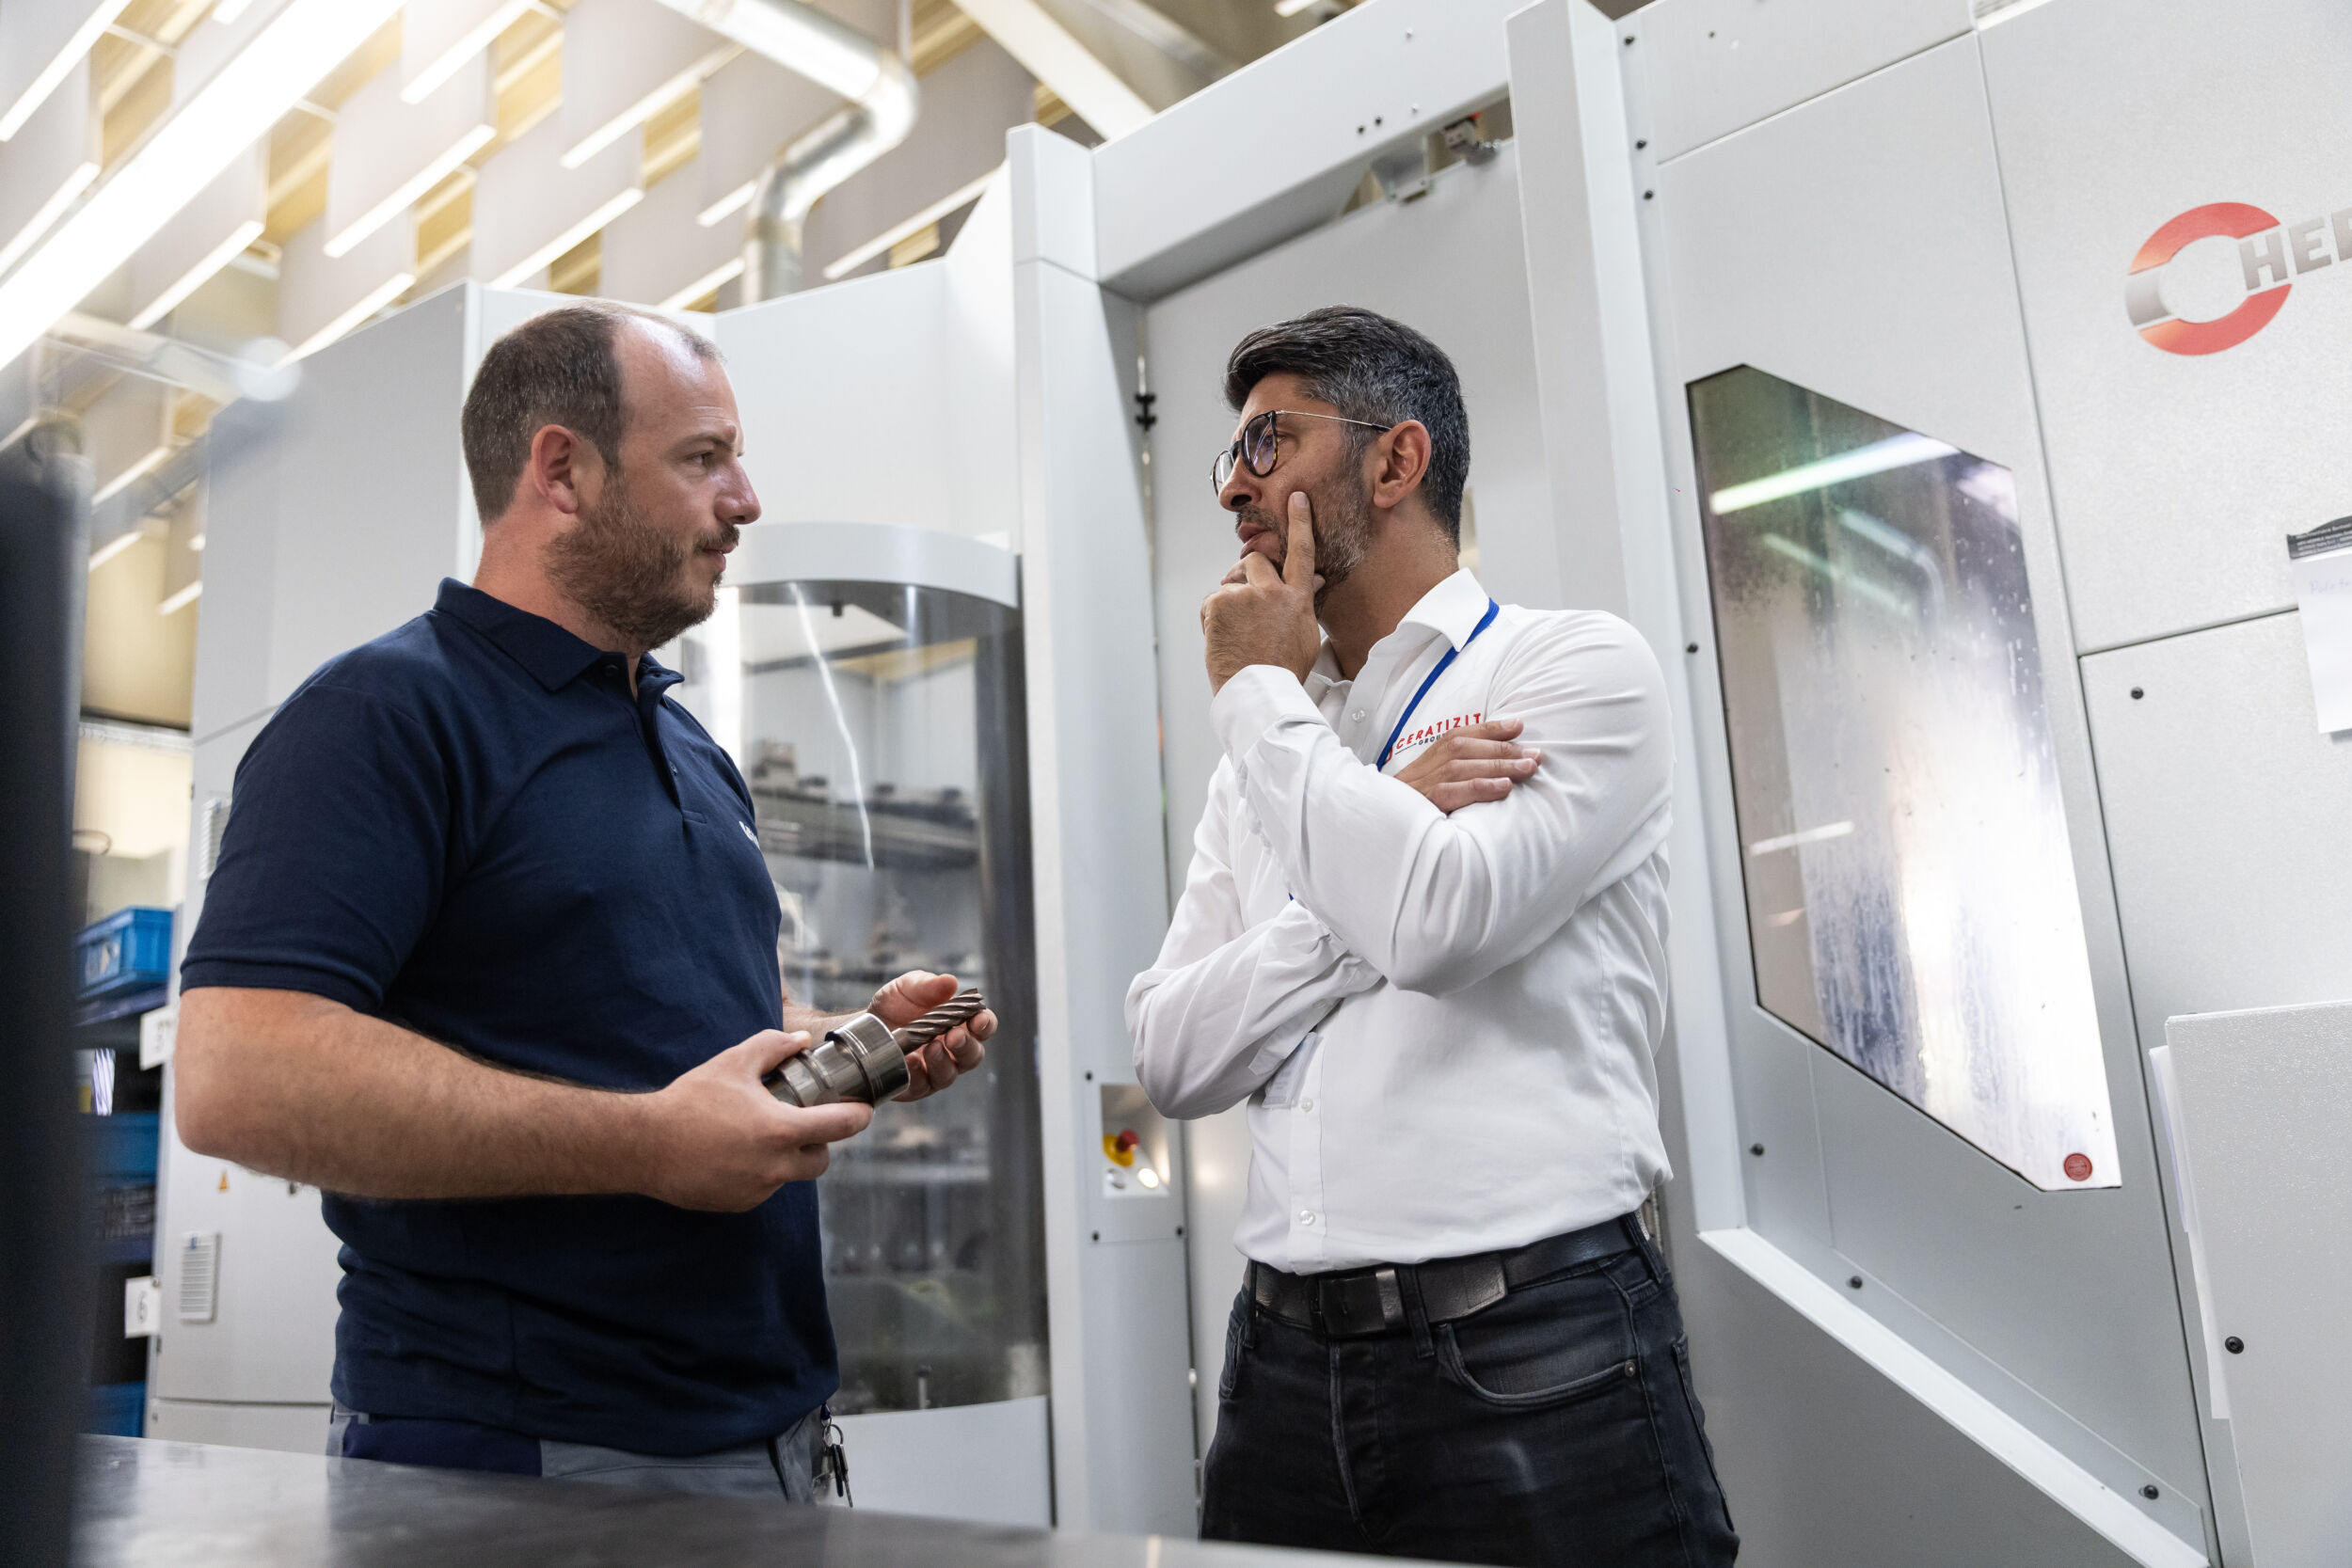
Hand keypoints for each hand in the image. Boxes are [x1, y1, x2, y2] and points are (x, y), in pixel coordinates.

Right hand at [630, 1030, 871, 1210]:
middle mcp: (775, 1167)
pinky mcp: (738, 1204)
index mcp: (781, 1131)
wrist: (644, 1146)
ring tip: (760, 1134)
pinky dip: (759, 1172)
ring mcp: (757, 1190)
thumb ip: (773, 1047)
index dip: (859, 1116)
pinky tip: (735, 1153)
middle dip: (820, 1143)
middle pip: (821, 1160)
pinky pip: (763, 1188)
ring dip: (786, 1158)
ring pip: (790, 1176)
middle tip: (803, 1123)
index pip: (841, 1127)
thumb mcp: (733, 1064)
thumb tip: (801, 1040)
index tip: (863, 1110)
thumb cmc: (689, 1102)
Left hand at [868, 970, 993, 1101]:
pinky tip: (909, 1061)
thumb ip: (928, 985)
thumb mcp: (908, 988)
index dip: (985, 1024)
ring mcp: (935, 1071)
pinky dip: (916, 1074)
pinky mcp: (915, 1086)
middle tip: (954, 1035)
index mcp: (959, 1024)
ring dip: (942, 1061)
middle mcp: (952, 1051)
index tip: (978, 1019)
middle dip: (966, 1045)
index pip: (983, 1027)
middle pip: (973, 1055)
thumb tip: (950, 982)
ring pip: (949, 1074)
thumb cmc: (895, 1006)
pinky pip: (921, 1085)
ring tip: (931, 1047)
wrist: (865, 1026)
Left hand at [1201, 491, 1323, 692]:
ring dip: (1229, 603)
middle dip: (1246, 573)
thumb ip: (1304, 603)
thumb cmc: (1283, 670)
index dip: (1300, 523)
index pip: (1301, 552)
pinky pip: (1211, 603)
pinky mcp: (1219, 604)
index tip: (1296, 499)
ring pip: (1229, 585)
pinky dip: (1212, 619)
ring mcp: (1244, 595)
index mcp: (1297, 598)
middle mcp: (1272, 591)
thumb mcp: (1306, 635)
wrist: (1259, 689)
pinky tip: (1222, 639)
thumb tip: (1313, 581)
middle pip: (1254, 560)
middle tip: (1243, 600)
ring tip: (1236, 634)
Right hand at [1393, 717, 1539, 813]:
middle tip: (1536, 754)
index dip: (1490, 729)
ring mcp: (1423, 784)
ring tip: (1529, 768)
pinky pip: (1456, 791)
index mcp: (1427, 758)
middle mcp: (1425, 766)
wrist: (1378, 828)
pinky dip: (1482, 787)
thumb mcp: (1429, 785)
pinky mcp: (1425, 804)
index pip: (1461, 735)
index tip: (1519, 726)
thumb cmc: (1411, 810)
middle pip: (1466, 748)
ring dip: (1500, 765)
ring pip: (1464, 766)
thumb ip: (1455, 773)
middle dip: (1504, 749)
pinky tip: (1505, 788)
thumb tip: (1495, 768)